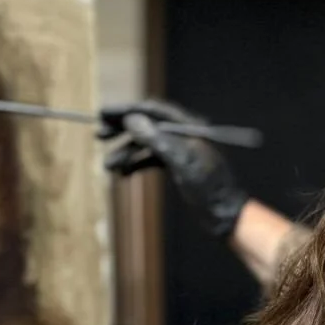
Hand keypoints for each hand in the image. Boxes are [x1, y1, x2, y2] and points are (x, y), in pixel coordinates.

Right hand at [100, 99, 248, 240]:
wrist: (225, 214)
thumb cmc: (209, 187)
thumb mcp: (182, 161)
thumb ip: (157, 139)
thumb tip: (132, 120)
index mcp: (187, 127)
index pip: (152, 110)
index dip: (127, 110)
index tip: (103, 113)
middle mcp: (182, 135)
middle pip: (147, 125)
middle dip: (122, 130)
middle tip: (99, 135)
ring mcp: (179, 151)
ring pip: (146, 145)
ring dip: (126, 153)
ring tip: (108, 166)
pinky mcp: (177, 167)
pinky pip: (151, 160)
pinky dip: (136, 165)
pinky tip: (122, 175)